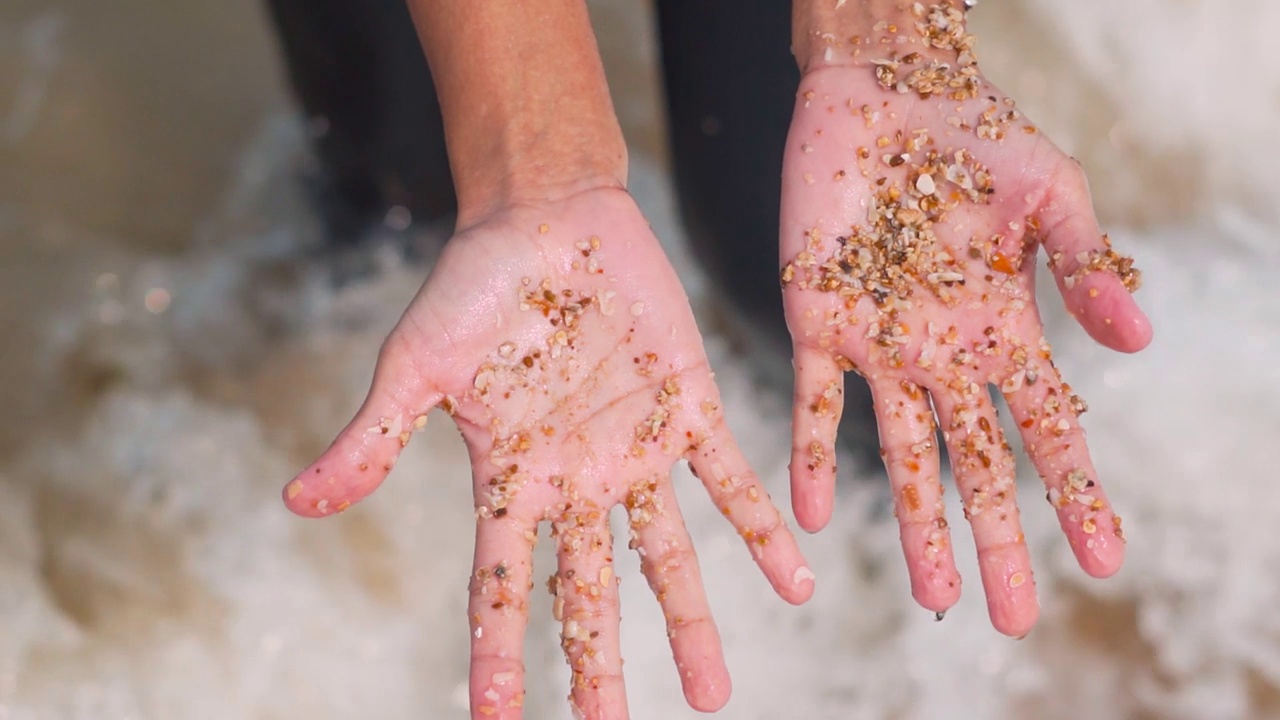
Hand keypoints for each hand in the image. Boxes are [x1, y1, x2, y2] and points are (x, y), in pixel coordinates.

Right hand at [282, 188, 813, 717]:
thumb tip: (296, 503)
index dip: (498, 654)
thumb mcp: (415, 363)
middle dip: (600, 665)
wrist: (545, 215)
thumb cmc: (471, 284)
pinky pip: (731, 481)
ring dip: (692, 622)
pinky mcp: (689, 407)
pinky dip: (762, 530)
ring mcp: (635, 449)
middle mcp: (575, 479)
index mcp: (509, 477)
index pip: (500, 584)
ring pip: (666, 555)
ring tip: (713, 694)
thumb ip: (373, 438)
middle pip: (588, 591)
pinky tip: (796, 581)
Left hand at [780, 4, 1151, 635]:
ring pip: (901, 453)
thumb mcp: (1051, 192)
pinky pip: (812, 402)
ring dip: (915, 522)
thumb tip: (1140, 344)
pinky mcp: (816, 320)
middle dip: (996, 538)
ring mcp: (879, 345)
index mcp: (1005, 328)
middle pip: (977, 463)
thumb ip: (1087, 265)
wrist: (883, 89)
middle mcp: (944, 354)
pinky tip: (814, 513)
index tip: (1105, 560)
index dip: (1079, 493)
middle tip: (1011, 617)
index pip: (1051, 427)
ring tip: (931, 592)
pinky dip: (811, 454)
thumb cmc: (976, 133)